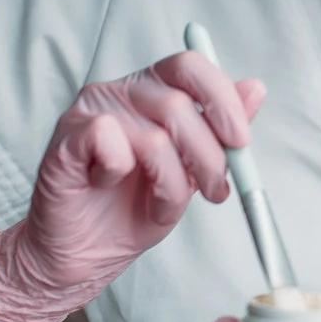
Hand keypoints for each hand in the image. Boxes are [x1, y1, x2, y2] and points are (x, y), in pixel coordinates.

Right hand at [0, 53, 264, 321]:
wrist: (85, 254)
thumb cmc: (132, 210)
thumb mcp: (192, 173)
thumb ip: (220, 132)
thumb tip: (254, 88)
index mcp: (154, 91)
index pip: (191, 67)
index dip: (221, 101)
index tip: (240, 143)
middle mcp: (122, 91)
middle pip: (179, 104)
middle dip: (209, 157)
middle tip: (215, 191)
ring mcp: (90, 110)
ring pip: (152, 135)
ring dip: (171, 182)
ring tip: (163, 203)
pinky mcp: (65, 137)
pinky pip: (108, 140)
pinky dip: (120, 172)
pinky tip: (109, 184)